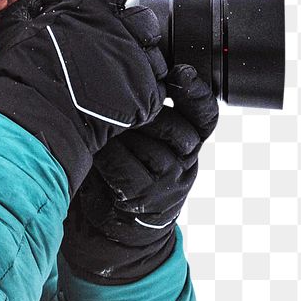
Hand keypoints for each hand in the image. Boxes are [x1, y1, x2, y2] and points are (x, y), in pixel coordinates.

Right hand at [0, 0, 167, 193]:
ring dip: (140, 62)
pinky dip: (142, 93)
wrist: (36, 118)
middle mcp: (119, 29)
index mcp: (92, 7)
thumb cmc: (22, 75)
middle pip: (144, 18)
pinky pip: (156, 88)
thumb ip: (30, 9)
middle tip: (114, 45)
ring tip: (118, 77)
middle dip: (133, 28)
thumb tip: (35, 1)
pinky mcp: (143, 95)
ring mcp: (134, 62)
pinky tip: (122, 98)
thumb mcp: (16, 30)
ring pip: (154, 54)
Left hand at [60, 63, 218, 283]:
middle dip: (145, 112)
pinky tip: (95, 149)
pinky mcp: (145, 201)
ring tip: (100, 124)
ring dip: (122, 133)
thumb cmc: (118, 174)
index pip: (205, 114)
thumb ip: (140, 113)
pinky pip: (128, 169)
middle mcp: (185, 163)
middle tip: (119, 102)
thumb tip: (122, 71)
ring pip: (151, 146)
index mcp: (189, 142)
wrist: (111, 229)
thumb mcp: (136, 139)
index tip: (181, 72)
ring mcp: (168, 185)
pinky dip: (108, 157)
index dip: (196, 93)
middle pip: (176, 126)